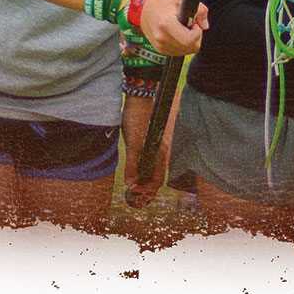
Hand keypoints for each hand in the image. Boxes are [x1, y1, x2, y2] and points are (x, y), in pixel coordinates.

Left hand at [119, 93, 174, 207]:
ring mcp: (159, 148)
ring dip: (144, 180)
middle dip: (146, 188)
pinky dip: (143, 170)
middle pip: (157, 177)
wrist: (140, 99)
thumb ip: (133, 164)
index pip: (158, 180)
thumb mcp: (133, 143)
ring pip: (154, 170)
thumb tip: (131, 183)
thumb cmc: (136, 120)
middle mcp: (163, 153)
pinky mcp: (153, 142)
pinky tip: (135, 169)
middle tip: (133, 193)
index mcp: (161, 154)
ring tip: (132, 184)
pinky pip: (150, 161)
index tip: (133, 191)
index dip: (146, 189)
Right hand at [137, 0, 206, 55]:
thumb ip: (199, 9)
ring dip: (189, 42)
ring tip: (182, 28)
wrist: (144, 8)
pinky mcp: (160, 50)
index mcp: (166, 24)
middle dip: (196, 37)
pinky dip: (183, 45)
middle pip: (190, 48)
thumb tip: (205, 25)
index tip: (194, 24)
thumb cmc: (164, 2)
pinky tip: (178, 33)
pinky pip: (179, 52)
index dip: (197, 33)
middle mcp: (161, 38)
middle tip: (190, 26)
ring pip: (186, 52)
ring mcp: (159, 46)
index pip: (189, 40)